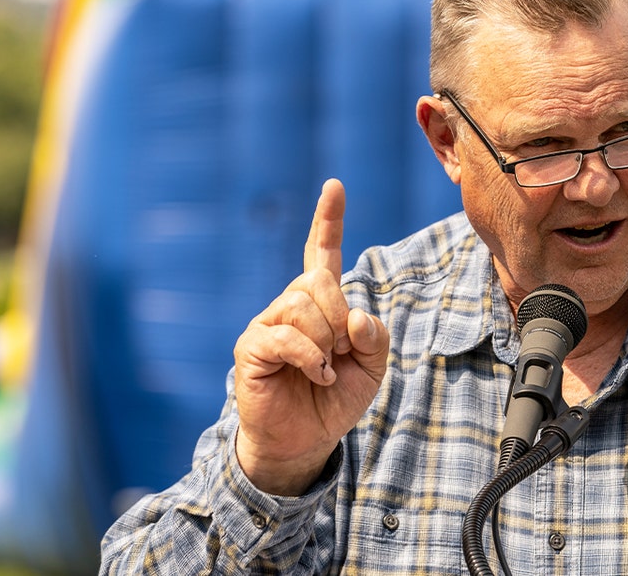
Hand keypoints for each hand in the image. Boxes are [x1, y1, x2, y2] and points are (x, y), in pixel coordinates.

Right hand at [232, 179, 388, 494]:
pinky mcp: (252, 347)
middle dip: (340, 316)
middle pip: (318, 279)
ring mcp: (268, 324)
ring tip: (326, 368)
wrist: (305, 440)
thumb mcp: (372, 369)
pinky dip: (311, 358)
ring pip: (302, 304)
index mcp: (320, 303)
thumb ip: (376, 338)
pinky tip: (317, 375)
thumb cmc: (336, 400)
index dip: (328, 220)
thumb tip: (355, 316)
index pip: (322, 252)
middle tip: (342, 351)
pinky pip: (286, 336)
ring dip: (326, 341)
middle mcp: (290, 305)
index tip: (334, 186)